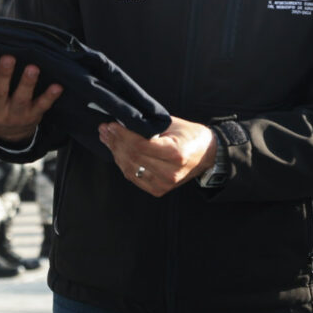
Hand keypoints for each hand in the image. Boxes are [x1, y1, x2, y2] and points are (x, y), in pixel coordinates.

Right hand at [0, 54, 61, 141]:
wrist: (7, 136)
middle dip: (3, 75)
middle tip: (7, 57)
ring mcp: (15, 114)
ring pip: (21, 99)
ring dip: (28, 83)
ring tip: (33, 68)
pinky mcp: (32, 116)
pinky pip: (42, 106)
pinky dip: (50, 96)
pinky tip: (58, 86)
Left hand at [98, 116, 214, 196]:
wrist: (207, 154)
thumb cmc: (191, 135)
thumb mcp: (172, 124)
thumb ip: (148, 124)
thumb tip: (122, 122)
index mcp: (175, 154)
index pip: (140, 145)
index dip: (122, 135)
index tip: (111, 125)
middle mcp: (170, 172)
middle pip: (133, 157)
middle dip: (115, 142)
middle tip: (105, 130)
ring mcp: (164, 184)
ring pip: (130, 169)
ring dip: (116, 153)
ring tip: (107, 139)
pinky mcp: (159, 190)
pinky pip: (134, 177)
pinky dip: (123, 164)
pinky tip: (117, 152)